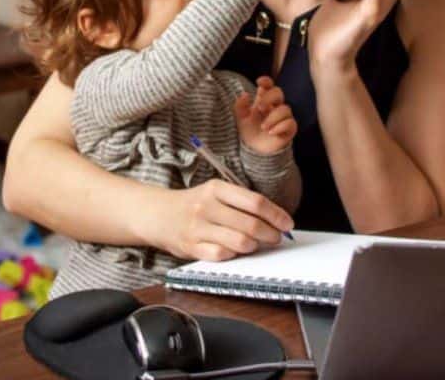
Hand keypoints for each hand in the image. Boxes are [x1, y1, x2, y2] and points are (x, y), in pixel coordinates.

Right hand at [152, 179, 294, 260]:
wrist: (157, 214)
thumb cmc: (194, 204)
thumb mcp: (215, 193)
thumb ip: (241, 203)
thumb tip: (275, 220)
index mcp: (216, 188)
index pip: (255, 202)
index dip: (276, 215)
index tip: (287, 224)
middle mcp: (207, 206)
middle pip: (251, 224)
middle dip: (270, 234)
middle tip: (276, 238)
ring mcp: (198, 228)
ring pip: (240, 242)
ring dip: (254, 246)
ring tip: (256, 244)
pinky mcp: (191, 247)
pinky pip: (223, 255)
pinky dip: (234, 255)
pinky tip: (234, 250)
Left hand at [234, 76, 295, 154]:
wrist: (255, 148)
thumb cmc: (249, 130)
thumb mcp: (241, 118)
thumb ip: (240, 106)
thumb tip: (245, 94)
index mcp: (264, 100)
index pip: (269, 86)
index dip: (267, 81)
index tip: (259, 82)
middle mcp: (275, 106)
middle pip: (279, 92)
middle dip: (269, 98)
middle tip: (259, 108)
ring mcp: (284, 116)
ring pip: (285, 109)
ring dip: (272, 117)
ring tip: (263, 127)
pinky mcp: (289, 128)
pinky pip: (290, 123)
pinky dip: (280, 127)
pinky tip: (271, 132)